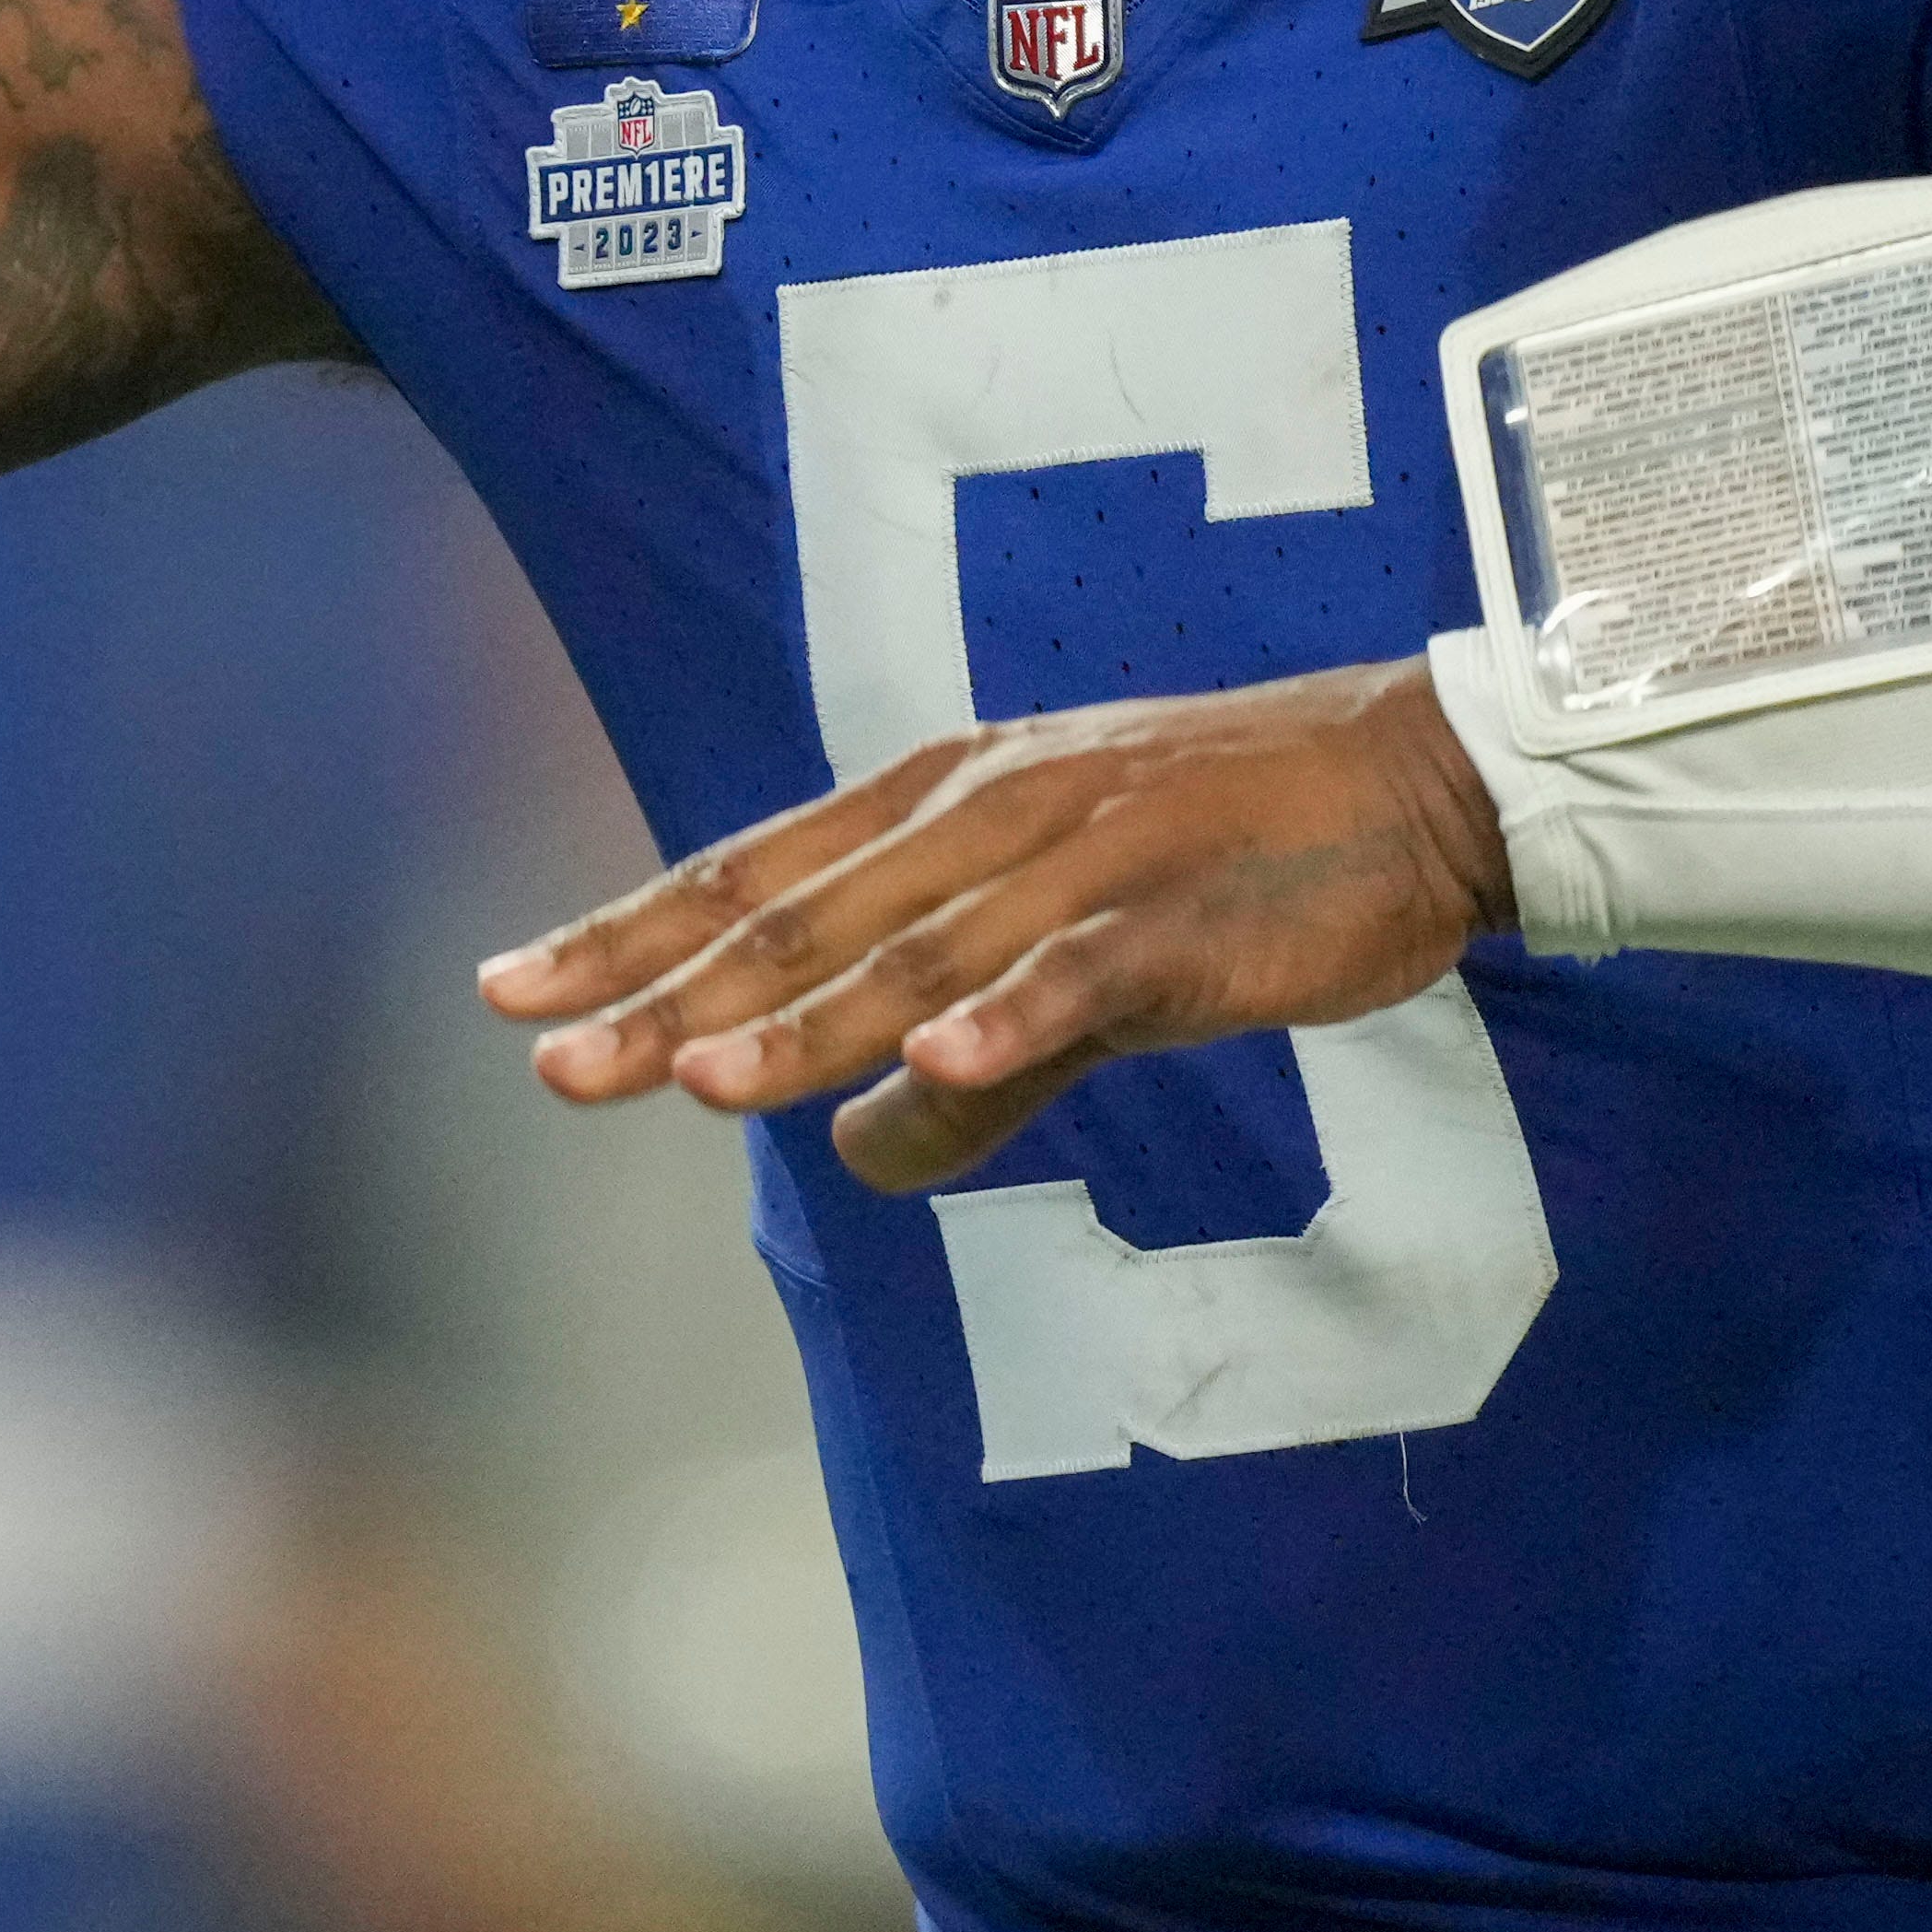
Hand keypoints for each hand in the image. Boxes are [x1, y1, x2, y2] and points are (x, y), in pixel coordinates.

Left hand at [475, 659, 1515, 1190]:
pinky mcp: (1183, 917)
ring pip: (921, 952)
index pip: (754, 874)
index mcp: (943, 805)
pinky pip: (1083, 975)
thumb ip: (967, 1063)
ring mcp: (1084, 861)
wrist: (1422, 776)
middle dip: (671, 994)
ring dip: (811, 1019)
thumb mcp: (1070, 953)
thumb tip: (854, 1155)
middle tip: (551, 1061)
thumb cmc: (1233, 851)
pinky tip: (940, 1071)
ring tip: (702, 1082)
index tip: (509, 992)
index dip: (631, 935)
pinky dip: (1012, 1019)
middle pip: (804, 918)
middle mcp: (988, 817)